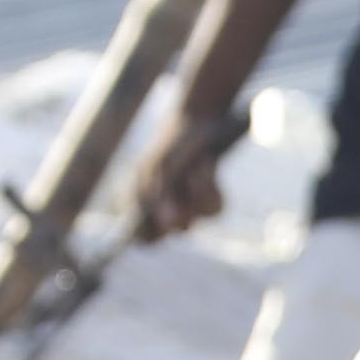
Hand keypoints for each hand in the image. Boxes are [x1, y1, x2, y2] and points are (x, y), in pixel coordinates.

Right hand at [123, 90, 238, 247]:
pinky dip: (211, 185)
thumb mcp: (158, 168)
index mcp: (142, 204)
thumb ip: (158, 197)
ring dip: (198, 190)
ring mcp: (191, 207)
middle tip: (181, 179)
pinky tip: (204, 166)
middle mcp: (167, 210)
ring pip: (199, 218)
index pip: (144, 238)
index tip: (162, 220)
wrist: (197, 121)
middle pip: (177, 229)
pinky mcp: (211, 200)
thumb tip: (167, 226)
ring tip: (193, 167)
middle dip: (182, 202)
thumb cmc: (170, 144)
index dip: (152, 234)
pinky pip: (216, 209)